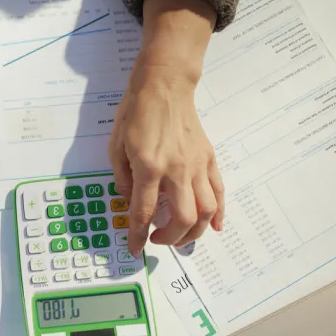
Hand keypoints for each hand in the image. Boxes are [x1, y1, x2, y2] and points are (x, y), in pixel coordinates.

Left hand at [109, 0, 224, 255]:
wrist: (164, 85)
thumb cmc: (135, 112)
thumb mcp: (116, 145)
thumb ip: (124, 178)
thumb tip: (131, 202)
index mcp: (148, 166)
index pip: (143, 211)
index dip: (138, 235)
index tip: (135, 249)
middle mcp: (176, 170)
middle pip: (181, 218)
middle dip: (170, 238)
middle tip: (157, 240)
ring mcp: (196, 165)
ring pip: (205, 210)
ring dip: (194, 231)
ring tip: (180, 236)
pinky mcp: (209, 158)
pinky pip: (219, 191)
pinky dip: (218, 212)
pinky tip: (213, 226)